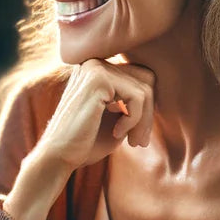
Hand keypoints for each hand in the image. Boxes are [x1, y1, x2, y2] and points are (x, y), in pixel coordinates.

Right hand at [36, 59, 155, 171]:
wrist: (59, 156)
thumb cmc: (86, 142)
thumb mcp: (116, 118)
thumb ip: (132, 101)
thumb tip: (159, 88)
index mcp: (96, 70)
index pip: (140, 76)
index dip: (147, 107)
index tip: (138, 135)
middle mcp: (94, 63)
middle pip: (146, 78)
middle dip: (149, 113)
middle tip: (139, 141)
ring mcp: (94, 68)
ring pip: (144, 88)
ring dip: (144, 120)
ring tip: (133, 141)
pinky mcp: (97, 78)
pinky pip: (137, 96)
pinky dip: (134, 120)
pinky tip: (117, 134)